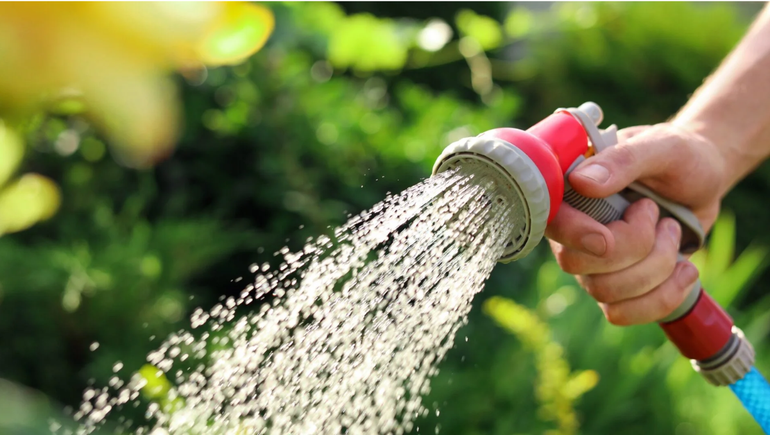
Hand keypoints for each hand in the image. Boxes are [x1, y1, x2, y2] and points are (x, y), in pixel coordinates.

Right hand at [545, 122, 727, 324]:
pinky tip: (686, 271)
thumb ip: (622, 160)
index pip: (550, 223)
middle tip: (657, 214)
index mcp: (569, 190)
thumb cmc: (679, 156)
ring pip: (604, 292)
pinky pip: (622, 313)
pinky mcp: (617, 287)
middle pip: (576, 265)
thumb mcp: (660, 146)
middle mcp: (571, 229)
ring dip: (656, 267)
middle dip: (634, 248)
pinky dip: (662, 297)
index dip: (574, 236)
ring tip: (675, 232)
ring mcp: (591, 262)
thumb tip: (580, 183)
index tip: (607, 236)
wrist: (704, 178)